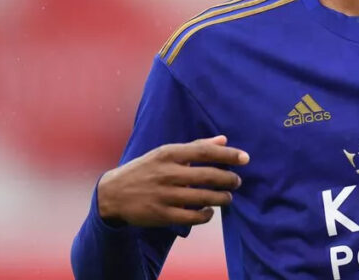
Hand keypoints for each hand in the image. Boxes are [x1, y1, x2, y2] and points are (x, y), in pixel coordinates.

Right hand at [97, 135, 249, 226]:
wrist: (113, 193)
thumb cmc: (145, 169)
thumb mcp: (165, 153)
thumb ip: (195, 146)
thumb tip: (224, 140)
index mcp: (169, 153)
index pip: (205, 151)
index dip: (228, 155)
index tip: (245, 158)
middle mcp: (167, 173)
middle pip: (208, 176)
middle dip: (229, 179)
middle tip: (237, 181)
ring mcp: (164, 195)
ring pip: (203, 198)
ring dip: (222, 198)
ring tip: (228, 197)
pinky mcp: (161, 215)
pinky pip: (191, 217)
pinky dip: (206, 215)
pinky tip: (210, 211)